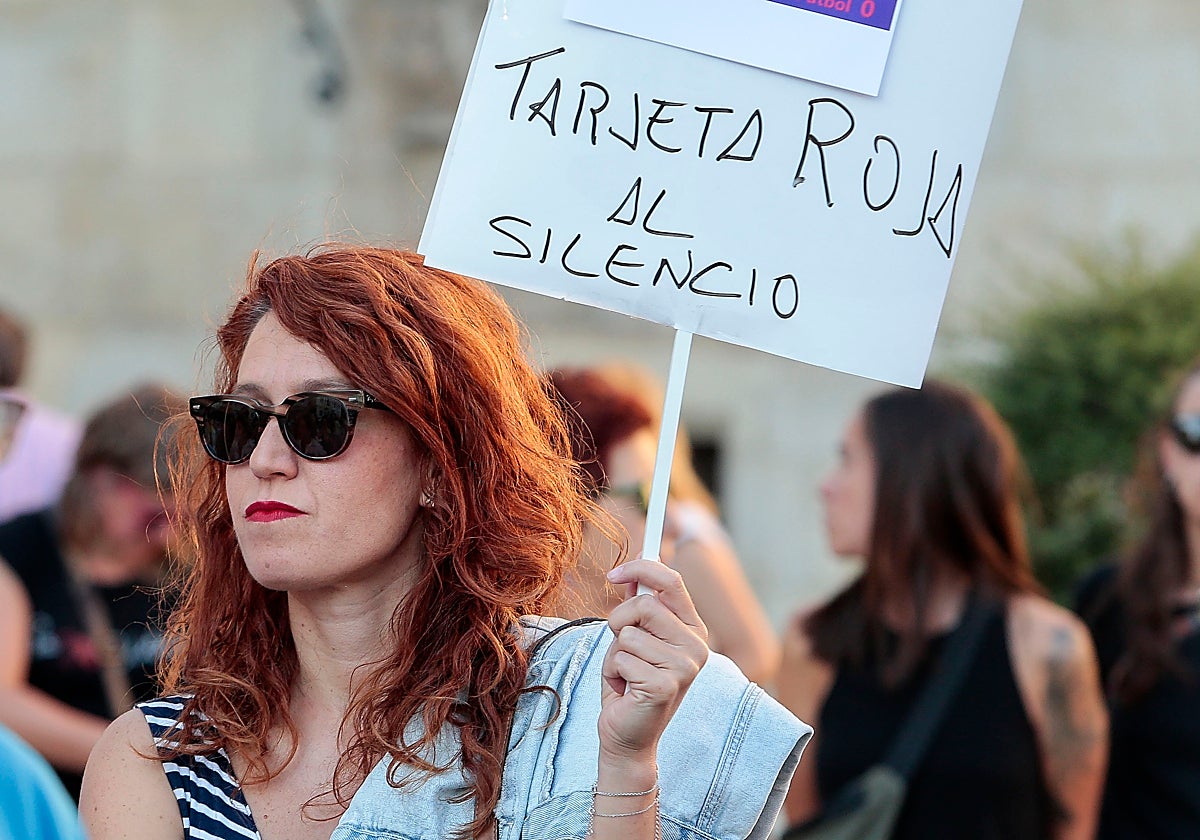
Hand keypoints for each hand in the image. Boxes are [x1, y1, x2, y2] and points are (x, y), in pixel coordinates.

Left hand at [597, 559, 708, 764]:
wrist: (628, 734)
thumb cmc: (630, 682)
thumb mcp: (634, 636)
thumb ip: (637, 605)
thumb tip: (630, 573)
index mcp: (692, 628)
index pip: (671, 581)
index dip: (641, 568)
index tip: (613, 573)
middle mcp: (696, 645)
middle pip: (644, 604)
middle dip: (618, 621)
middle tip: (621, 646)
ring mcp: (684, 667)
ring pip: (628, 634)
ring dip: (615, 653)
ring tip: (626, 673)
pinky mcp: (665, 686)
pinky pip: (621, 659)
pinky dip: (613, 672)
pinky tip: (626, 690)